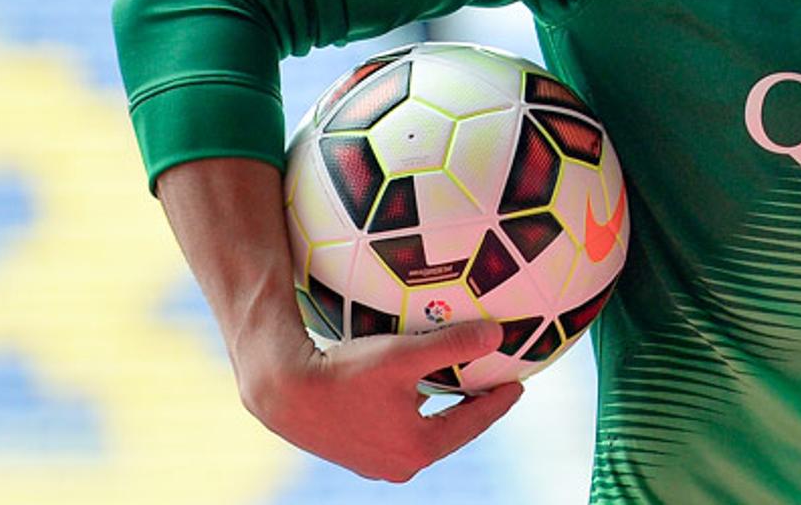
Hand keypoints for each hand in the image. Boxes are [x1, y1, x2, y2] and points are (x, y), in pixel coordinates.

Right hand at [239, 316, 521, 481]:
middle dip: (474, 407)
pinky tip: (413, 390)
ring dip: (443, 409)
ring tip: (460, 385)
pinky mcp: (355, 451)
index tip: (518, 383)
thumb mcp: (405, 355)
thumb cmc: (345, 374)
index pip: (474, 422)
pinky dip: (415, 411)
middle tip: (493, 384)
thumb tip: (498, 335)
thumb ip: (454, 345)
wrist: (283, 391)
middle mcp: (398, 465)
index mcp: (418, 449)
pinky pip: (399, 430)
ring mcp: (374, 462)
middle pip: (451, 432)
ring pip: (424, 432)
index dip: (498, 401)